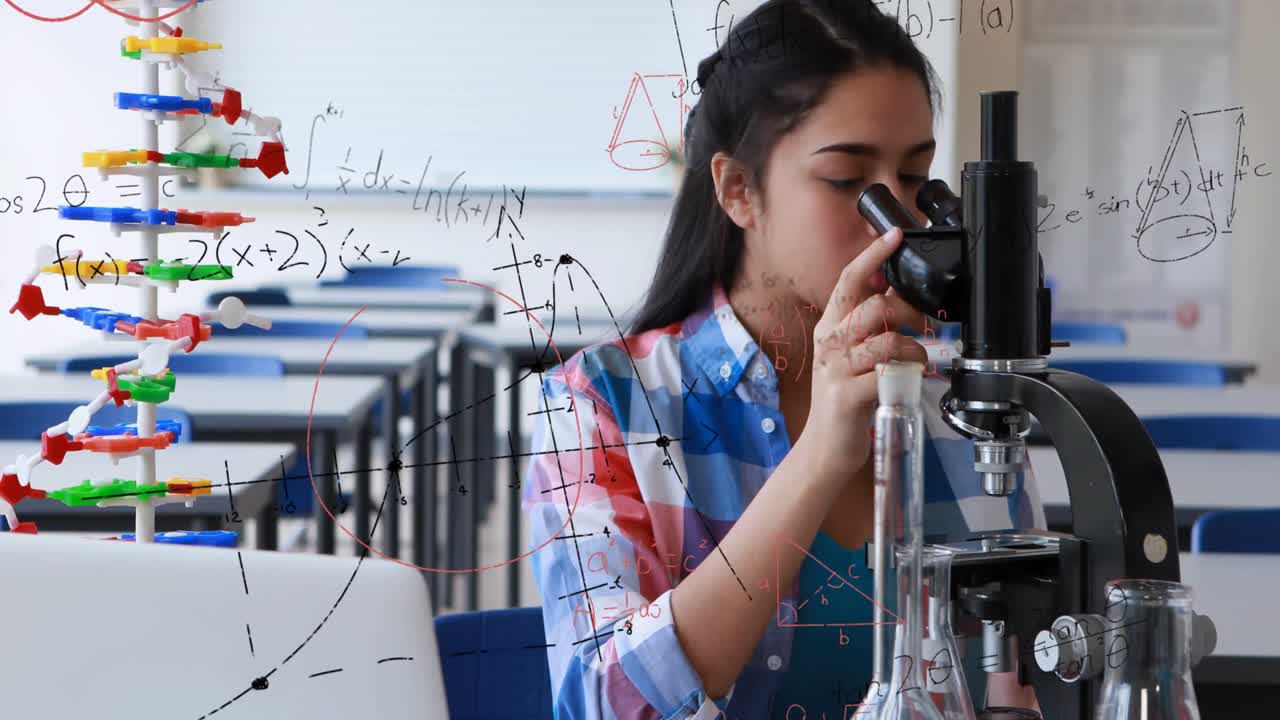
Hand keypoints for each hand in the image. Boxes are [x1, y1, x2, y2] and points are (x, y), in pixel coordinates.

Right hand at [802, 227, 928, 481]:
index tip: (896, 235)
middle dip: (908, 312)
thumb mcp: (849, 355)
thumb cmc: (845, 400)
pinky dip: (909, 375)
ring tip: (917, 361)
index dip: (873, 255)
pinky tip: (909, 380)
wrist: (825, 448)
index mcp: (829, 328)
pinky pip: (889, 374)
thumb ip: (866, 326)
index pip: (848, 279)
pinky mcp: (848, 395)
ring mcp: (836, 369)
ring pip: (888, 341)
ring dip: (914, 350)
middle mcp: (829, 344)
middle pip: (875, 307)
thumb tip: (893, 293)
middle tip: (921, 325)